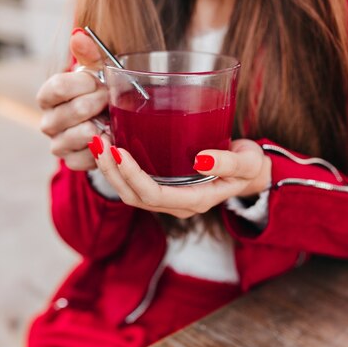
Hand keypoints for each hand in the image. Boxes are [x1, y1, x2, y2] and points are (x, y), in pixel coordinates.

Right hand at [37, 29, 107, 169]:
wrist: (106, 120)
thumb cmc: (98, 91)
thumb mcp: (95, 70)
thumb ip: (88, 53)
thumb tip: (79, 35)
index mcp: (48, 96)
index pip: (57, 87)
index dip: (83, 83)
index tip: (98, 80)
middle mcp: (48, 122)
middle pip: (75, 111)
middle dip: (99, 102)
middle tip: (110, 99)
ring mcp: (58, 144)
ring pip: (83, 134)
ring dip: (104, 124)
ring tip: (110, 117)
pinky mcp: (72, 161)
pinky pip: (90, 156)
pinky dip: (105, 147)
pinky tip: (109, 136)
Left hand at [90, 135, 271, 218]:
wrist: (250, 174)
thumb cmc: (249, 166)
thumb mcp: (247, 162)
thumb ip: (228, 163)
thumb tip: (201, 161)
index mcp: (196, 201)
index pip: (155, 195)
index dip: (133, 176)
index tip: (118, 151)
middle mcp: (177, 204)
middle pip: (135, 196)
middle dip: (113, 171)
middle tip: (100, 142)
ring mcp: (168, 198)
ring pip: (129, 193)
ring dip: (110, 170)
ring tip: (98, 143)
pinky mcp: (163, 187)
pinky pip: (133, 184)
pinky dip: (117, 168)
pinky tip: (108, 148)